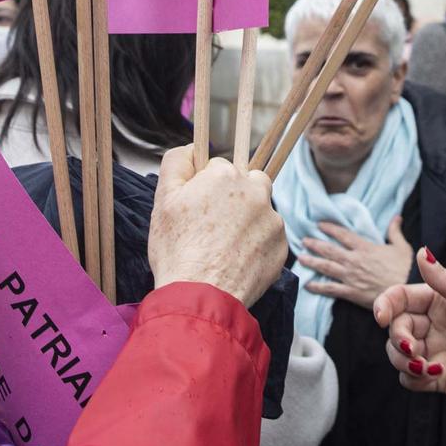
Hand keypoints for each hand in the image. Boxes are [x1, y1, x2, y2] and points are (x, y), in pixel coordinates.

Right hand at [148, 145, 287, 306]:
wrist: (200, 297)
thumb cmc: (178, 249)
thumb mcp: (163, 200)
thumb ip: (177, 162)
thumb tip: (193, 148)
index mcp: (226, 174)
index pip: (218, 168)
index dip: (205, 187)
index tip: (198, 208)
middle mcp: (256, 191)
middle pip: (248, 182)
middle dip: (235, 197)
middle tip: (215, 225)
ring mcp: (273, 220)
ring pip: (260, 211)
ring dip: (247, 221)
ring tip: (224, 247)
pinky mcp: (282, 248)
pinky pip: (269, 238)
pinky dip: (257, 246)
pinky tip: (237, 261)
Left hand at [299, 216, 412, 309]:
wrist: (407, 291)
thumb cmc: (406, 269)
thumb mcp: (402, 247)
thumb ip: (395, 232)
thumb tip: (396, 217)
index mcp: (366, 248)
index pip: (343, 234)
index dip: (330, 228)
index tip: (319, 225)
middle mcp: (354, 260)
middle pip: (330, 250)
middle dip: (315, 244)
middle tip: (303, 240)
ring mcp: (351, 277)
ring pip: (326, 267)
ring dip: (312, 261)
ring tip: (300, 258)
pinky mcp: (351, 292)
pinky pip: (330, 289)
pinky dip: (318, 286)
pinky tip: (307, 284)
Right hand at [372, 248, 445, 413]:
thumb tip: (423, 252)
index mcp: (442, 300)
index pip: (402, 297)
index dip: (385, 304)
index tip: (381, 316)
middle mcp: (434, 325)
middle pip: (396, 326)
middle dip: (396, 336)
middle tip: (413, 347)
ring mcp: (436, 351)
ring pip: (397, 353)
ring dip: (401, 359)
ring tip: (424, 365)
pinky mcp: (439, 378)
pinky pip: (409, 378)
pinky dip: (411, 377)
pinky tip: (432, 375)